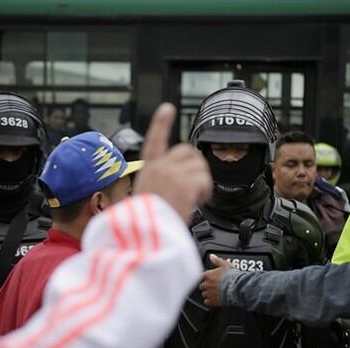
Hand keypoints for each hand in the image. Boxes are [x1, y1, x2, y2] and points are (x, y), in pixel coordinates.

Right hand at [134, 103, 211, 223]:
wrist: (145, 236)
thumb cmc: (146, 224)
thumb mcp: (147, 199)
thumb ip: (160, 186)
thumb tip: (181, 188)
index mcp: (147, 171)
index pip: (154, 141)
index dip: (161, 123)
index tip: (167, 109)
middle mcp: (159, 168)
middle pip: (187, 151)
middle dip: (196, 166)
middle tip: (195, 185)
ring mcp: (171, 173)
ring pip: (199, 165)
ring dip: (201, 181)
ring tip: (193, 198)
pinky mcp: (184, 183)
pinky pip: (204, 180)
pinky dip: (205, 192)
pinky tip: (196, 202)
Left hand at [200, 254, 230, 306]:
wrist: (236, 288)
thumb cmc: (232, 277)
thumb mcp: (225, 265)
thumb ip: (217, 260)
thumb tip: (212, 256)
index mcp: (208, 275)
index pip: (201, 276)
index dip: (205, 278)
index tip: (209, 278)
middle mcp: (206, 284)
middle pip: (201, 286)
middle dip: (206, 286)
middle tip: (212, 286)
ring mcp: (209, 293)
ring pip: (204, 294)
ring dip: (207, 293)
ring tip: (214, 293)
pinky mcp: (212, 301)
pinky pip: (207, 302)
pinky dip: (210, 301)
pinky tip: (214, 300)